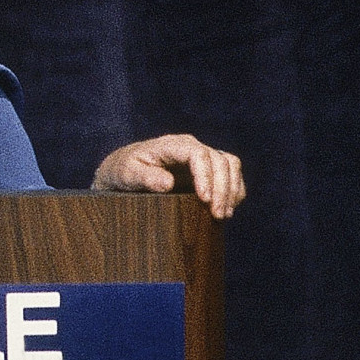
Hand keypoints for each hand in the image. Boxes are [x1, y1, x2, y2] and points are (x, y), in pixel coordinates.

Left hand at [92, 134, 244, 219]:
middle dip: (222, 188)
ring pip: (230, 165)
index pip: (198, 154)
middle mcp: (191, 146)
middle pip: (219, 160)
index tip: (204, 200)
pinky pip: (231, 174)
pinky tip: (227, 209)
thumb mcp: (127, 173)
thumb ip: (145, 176)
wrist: (127, 170)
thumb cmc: (125, 170)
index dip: (205, 176)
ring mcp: (202, 156)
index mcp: (172, 144)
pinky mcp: (209, 169)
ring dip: (232, 190)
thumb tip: (167, 183)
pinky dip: (234, 191)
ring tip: (223, 215)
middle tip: (217, 215)